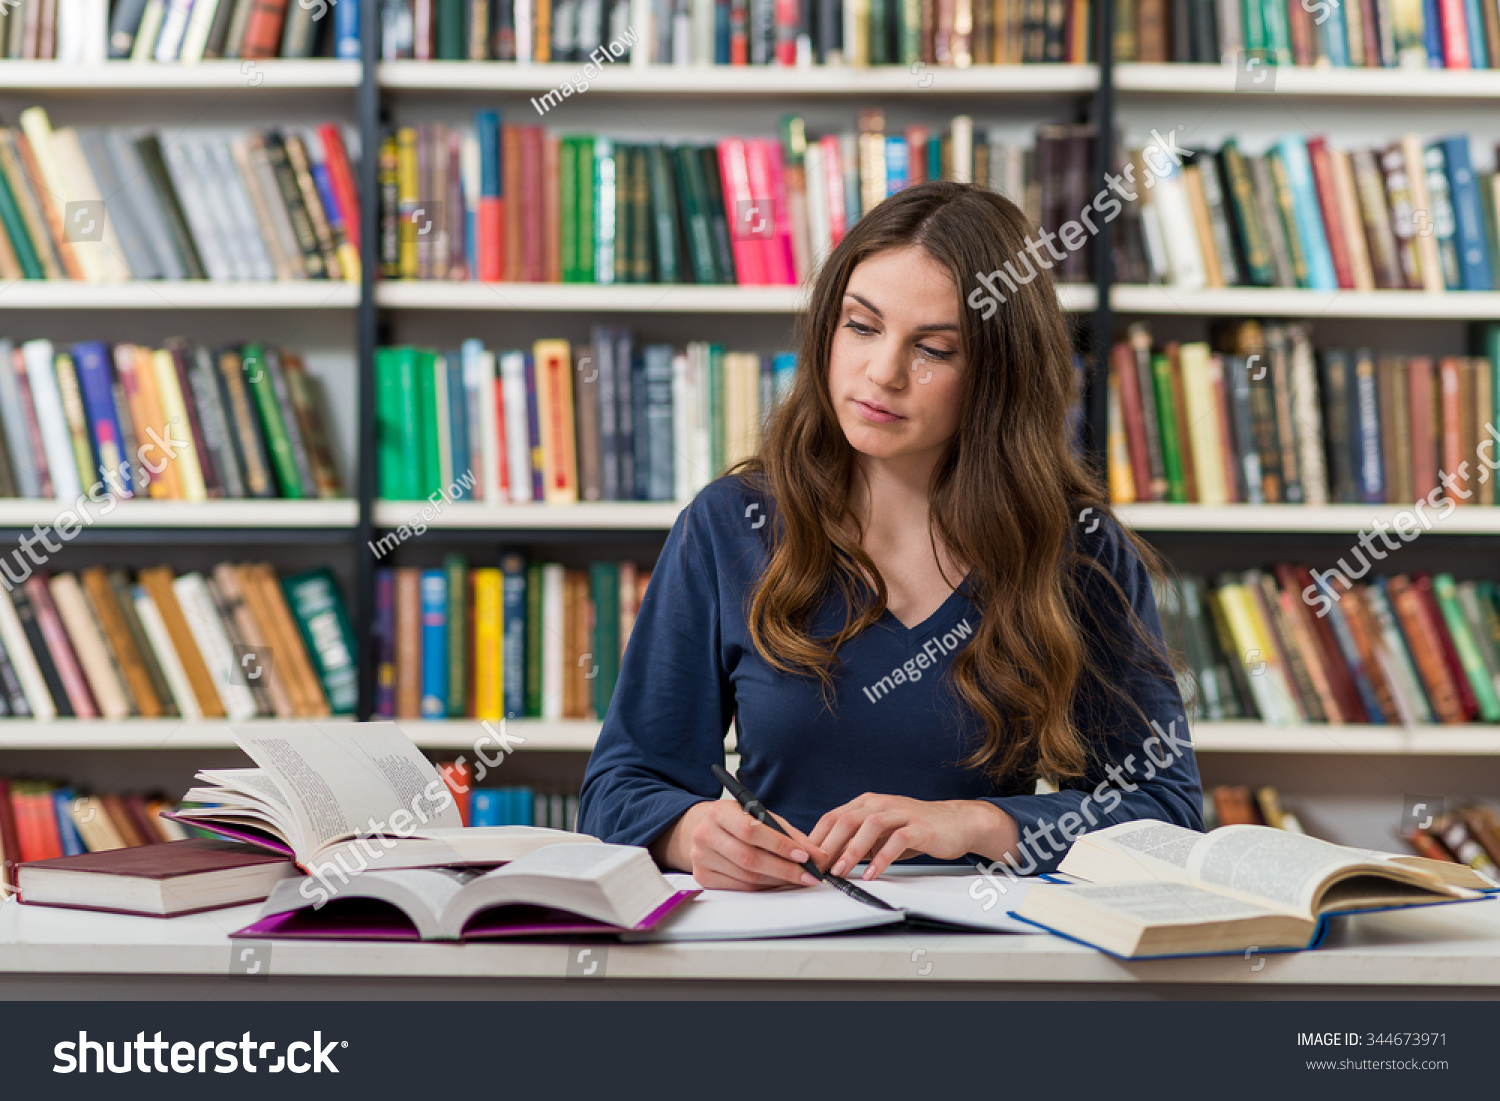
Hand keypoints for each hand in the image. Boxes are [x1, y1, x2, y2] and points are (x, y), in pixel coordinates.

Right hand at [653, 800, 832, 890]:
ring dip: (777, 880)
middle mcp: (705, 834)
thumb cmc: (737, 820)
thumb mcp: (760, 816)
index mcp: (719, 812)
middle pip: (749, 858)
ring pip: (746, 877)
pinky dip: (762, 887)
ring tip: (797, 879)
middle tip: (808, 875)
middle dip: (784, 869)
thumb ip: (788, 834)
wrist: (703, 828)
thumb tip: (817, 855)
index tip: (804, 856)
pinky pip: (739, 887)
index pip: (751, 831)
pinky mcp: (703, 877)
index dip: (780, 845)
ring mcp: (701, 857)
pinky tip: (776, 882)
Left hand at [809, 794, 1017, 879]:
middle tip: (817, 869)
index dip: (816, 838)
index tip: (804, 860)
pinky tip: (873, 873)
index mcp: (866, 803)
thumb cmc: (915, 829)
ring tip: (840, 872)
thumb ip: (857, 843)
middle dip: (828, 846)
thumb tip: (828, 861)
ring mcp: (900, 812)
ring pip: (869, 825)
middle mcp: (880, 803)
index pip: (833, 817)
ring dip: (851, 850)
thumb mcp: (880, 835)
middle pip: (846, 820)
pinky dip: (882, 857)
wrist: (956, 823)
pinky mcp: (919, 826)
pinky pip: (897, 840)